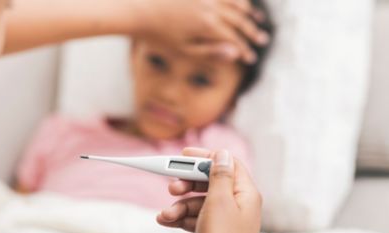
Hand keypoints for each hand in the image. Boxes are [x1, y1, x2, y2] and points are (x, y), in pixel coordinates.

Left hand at [131, 0, 269, 62]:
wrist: (138, 10)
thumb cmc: (159, 35)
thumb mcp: (184, 50)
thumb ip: (210, 51)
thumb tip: (235, 53)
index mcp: (207, 26)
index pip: (234, 39)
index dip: (245, 49)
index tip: (251, 58)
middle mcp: (210, 7)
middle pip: (239, 20)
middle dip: (252, 31)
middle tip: (263, 40)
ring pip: (236, 1)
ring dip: (248, 11)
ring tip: (257, 19)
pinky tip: (240, 3)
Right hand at [157, 147, 261, 232]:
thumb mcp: (218, 202)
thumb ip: (219, 175)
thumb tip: (222, 153)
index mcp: (246, 193)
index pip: (227, 163)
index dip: (205, 157)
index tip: (184, 154)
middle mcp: (239, 204)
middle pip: (210, 183)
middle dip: (187, 184)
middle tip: (171, 187)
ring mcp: (227, 220)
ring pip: (199, 202)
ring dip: (179, 206)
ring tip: (165, 215)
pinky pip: (196, 218)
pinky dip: (181, 218)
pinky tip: (165, 221)